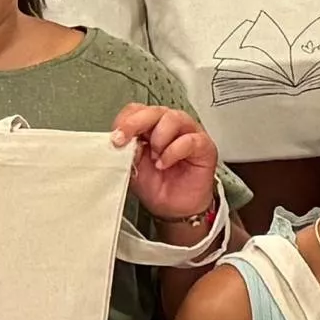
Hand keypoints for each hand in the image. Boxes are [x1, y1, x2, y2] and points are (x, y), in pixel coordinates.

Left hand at [111, 100, 225, 232]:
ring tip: (154, 158)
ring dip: (158, 138)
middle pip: (154, 111)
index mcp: (151, 127)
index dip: (125, 120)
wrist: (176, 209)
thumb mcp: (133, 168)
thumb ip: (127, 152)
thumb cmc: (158, 187)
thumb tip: (120, 142)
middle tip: (124, 140)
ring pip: (173, 118)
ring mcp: (189, 133)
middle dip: (135, 124)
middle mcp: (170, 126)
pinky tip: (164, 164)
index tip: (115, 138)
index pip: (137, 110)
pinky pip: (189, 140)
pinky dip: (173, 151)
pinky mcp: (204, 146)